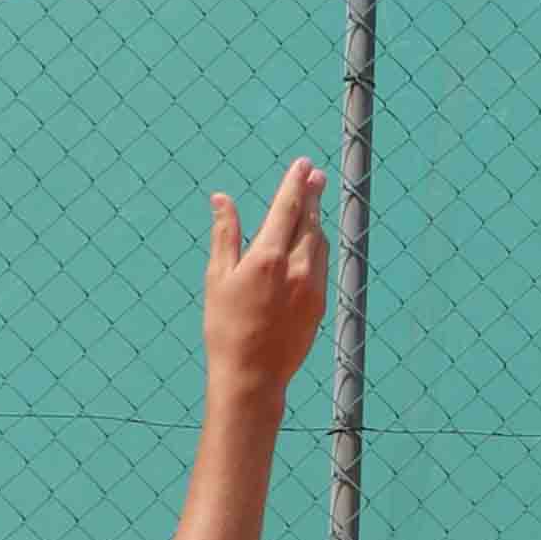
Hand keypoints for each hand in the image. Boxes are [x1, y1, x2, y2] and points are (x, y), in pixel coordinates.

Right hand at [204, 160, 328, 402]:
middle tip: (316, 175)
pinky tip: (312, 242)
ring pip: (319, 242)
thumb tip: (222, 199)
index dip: (296, 182)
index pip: (288, 208)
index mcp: (268, 258)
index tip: (304, 164)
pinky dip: (318, 246)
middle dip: (312, 195)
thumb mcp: (217, 277)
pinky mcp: (320, 303)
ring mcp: (312, 286)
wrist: (252, 375)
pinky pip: (323, 264)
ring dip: (316, 220)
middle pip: (310, 220)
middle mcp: (297, 268)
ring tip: (312, 205)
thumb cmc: (225, 327)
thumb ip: (225, 234)